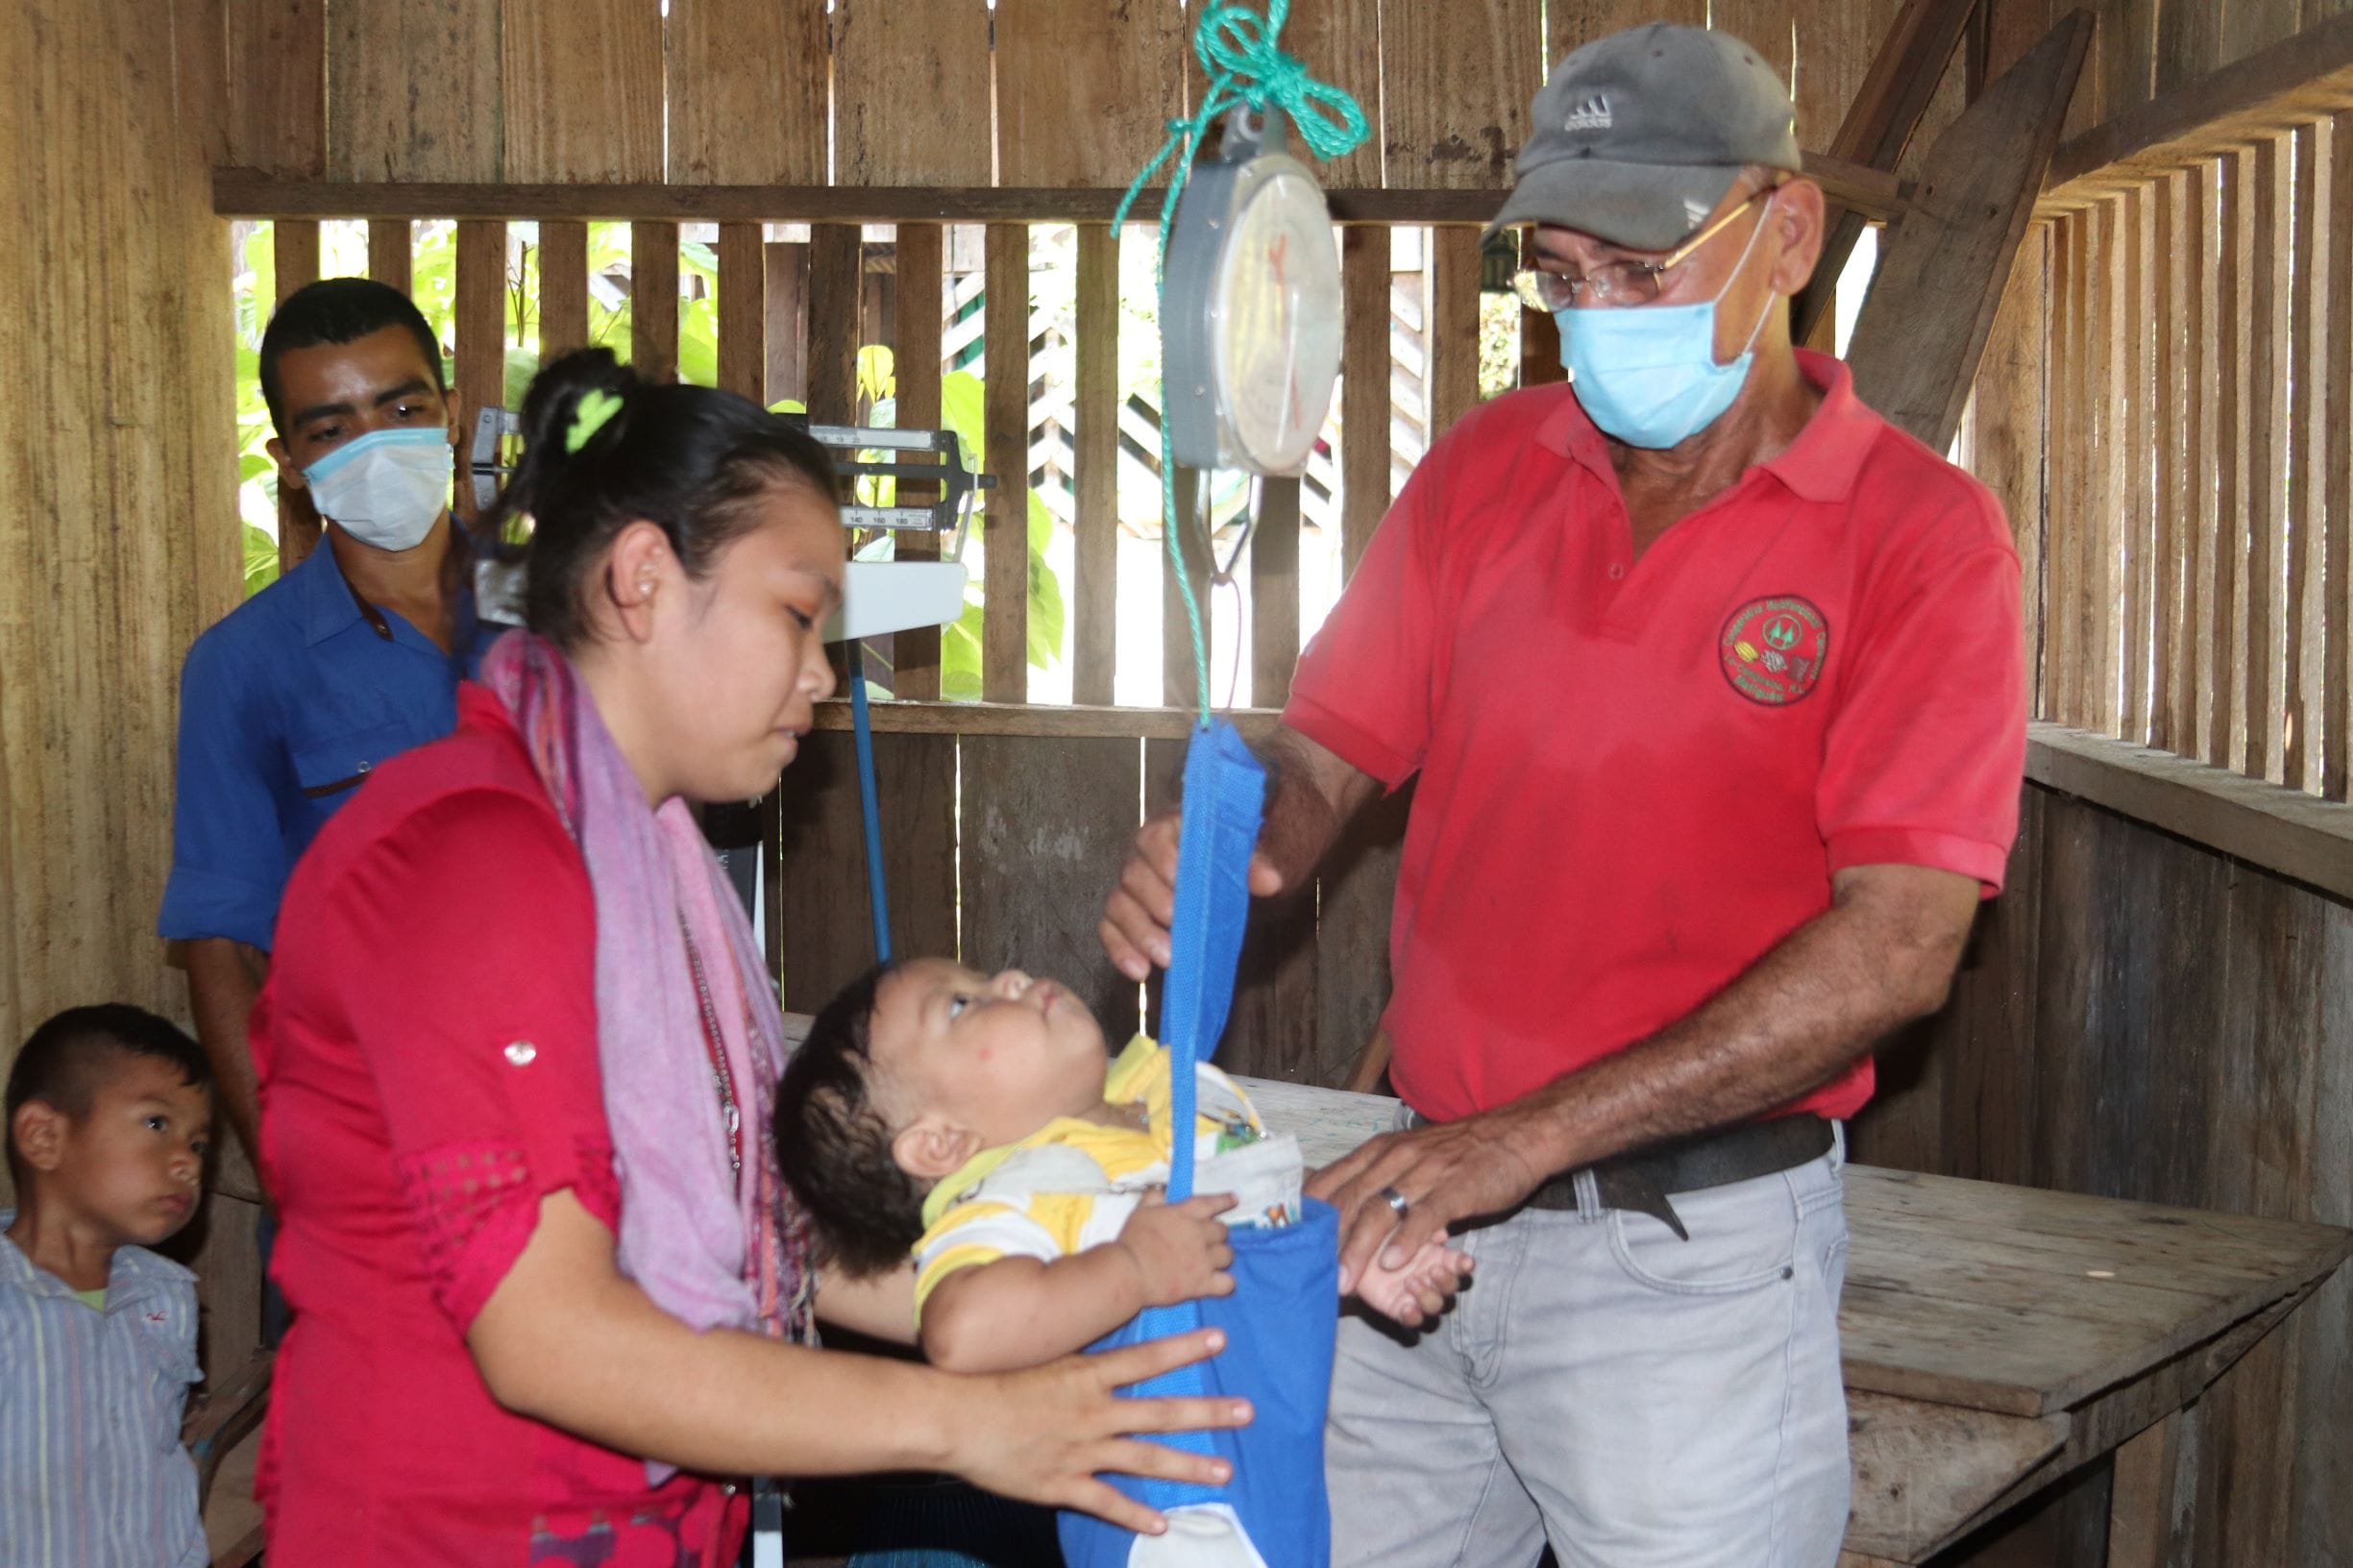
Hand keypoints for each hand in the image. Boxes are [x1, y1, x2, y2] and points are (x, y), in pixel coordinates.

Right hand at [952, 1327, 1251, 1535]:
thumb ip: (1078, 1365)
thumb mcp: (1041, 1361)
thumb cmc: (992, 1385)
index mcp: (1085, 1376)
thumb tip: (1106, 1355)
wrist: (956, 1417)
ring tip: (1225, 1470)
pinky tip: (1161, 1525)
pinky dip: (1135, 1515)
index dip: (1185, 1348)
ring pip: (1145, 1458)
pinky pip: (1107, 1503)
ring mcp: (1081, 1450)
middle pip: (1161, 1410)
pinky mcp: (1063, 1483)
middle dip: (1208, 1412)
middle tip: (1247, 1411)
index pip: (1146, 1358)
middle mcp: (1092, 1411)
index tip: (1220, 1338)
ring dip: (1188, 1465)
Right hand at [1100, 811, 1284, 981]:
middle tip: (1177, 923)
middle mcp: (1142, 856)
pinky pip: (1110, 929)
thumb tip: (1271, 881)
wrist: (1228, 878)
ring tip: (1167, 958)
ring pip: (1119, 905)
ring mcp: (1130, 887)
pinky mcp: (1123, 916)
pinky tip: (1140, 972)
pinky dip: (1121, 950)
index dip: (1162, 858)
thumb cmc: (1231, 861)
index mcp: (1170, 830)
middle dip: (1154, 902)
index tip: (1179, 879)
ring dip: (1140, 933)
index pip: (1155, 837)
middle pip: (1133, 875)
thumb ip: (1255, 864)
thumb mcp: (1247, 858)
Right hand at [1116, 1192, 1237, 1307]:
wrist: (1129, 1271)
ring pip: (1228, 1255)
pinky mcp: (1202, 1283)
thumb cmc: (1131, 1240)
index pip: (1212, 1203)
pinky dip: (1226, 1283)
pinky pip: (1227, 1283)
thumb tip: (1161, 1192)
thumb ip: (1153, 1199)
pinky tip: (1220, 1282)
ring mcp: (1204, 1259)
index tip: (1234, 1199)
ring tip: (1213, 1261)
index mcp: (1185, 1214)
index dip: (1224, 1201)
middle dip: (1217, 1235)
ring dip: (1222, 1256)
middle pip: (1223, 1231)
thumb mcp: (1140, 1212)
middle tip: (1208, 1240)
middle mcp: (1199, 1234)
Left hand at [1307, 1114, 1550, 1294]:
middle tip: (1312, 1275)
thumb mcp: (1408, 1155)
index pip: (1332, 1182)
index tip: (1292, 1245)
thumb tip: (1343, 1208)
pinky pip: (1424, 1216)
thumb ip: (1377, 1178)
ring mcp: (1425, 1172)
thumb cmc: (1460, 1152)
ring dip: (1358, 1249)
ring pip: (1381, 1211)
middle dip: (1328, 1242)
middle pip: (1350, 1201)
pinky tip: (1393, 1264)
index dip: (1309, 1215)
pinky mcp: (1455, 1189)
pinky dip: (1406, 1241)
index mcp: (1379, 1151)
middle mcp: (1395, 1158)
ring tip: (1344, 1280)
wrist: (1516, 1134)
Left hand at [1348, 1229, 1473, 1326]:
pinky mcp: (1398, 1307)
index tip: (1466, 1262)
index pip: (1459, 1262)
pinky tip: (1406, 1307)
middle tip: (1433, 1270)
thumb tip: (1443, 1235)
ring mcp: (1415, 1293)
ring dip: (1428, 1297)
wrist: (1352, 1247)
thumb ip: (1420, 1228)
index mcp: (1435, 1254)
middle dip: (1447, 1281)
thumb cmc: (1379, 1231)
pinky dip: (1413, 1315)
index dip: (1465, 1264)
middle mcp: (1429, 1276)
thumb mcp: (1398, 1222)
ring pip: (1436, 1305)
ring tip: (1411, 1282)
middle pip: (1451, 1287)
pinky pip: (1413, 1319)